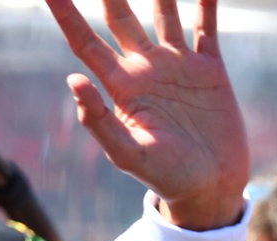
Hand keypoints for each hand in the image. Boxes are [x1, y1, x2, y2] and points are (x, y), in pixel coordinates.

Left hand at [43, 0, 248, 229]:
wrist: (210, 187)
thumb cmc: (165, 178)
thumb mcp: (127, 154)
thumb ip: (99, 120)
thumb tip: (73, 79)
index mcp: (120, 87)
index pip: (85, 42)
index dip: (66, 14)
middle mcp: (144, 68)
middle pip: (119, 16)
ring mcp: (177, 64)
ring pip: (163, 11)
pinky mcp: (209, 67)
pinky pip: (205, 25)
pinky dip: (205, 1)